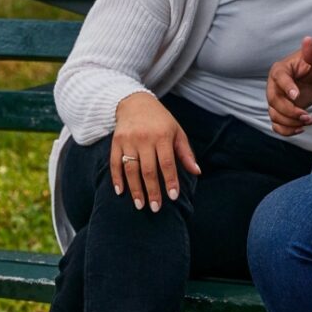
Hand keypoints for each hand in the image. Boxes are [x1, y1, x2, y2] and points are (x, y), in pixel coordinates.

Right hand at [110, 94, 200, 210]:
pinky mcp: (116, 142)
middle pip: (148, 169)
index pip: (167, 162)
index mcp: (162, 136)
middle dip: (152, 191)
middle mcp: (144, 138)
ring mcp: (128, 140)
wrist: (135, 102)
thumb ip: (185, 153)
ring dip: (135, 189)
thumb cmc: (161, 120)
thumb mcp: (177, 132)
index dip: (170, 181)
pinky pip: (114, 163)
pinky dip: (116, 178)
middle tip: (155, 208)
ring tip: (140, 205)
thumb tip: (197, 172)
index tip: (173, 197)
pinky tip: (120, 192)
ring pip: (131, 169)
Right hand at [266, 36, 311, 135]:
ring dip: (290, 123)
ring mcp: (277, 100)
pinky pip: (277, 125)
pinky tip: (301, 128)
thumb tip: (308, 40)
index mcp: (280, 70)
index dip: (287, 88)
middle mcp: (274, 86)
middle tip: (307, 114)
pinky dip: (287, 131)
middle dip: (290, 111)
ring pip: (274, 116)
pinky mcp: (282, 111)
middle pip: (274, 101)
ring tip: (309, 120)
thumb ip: (311, 51)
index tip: (297, 96)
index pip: (279, 79)